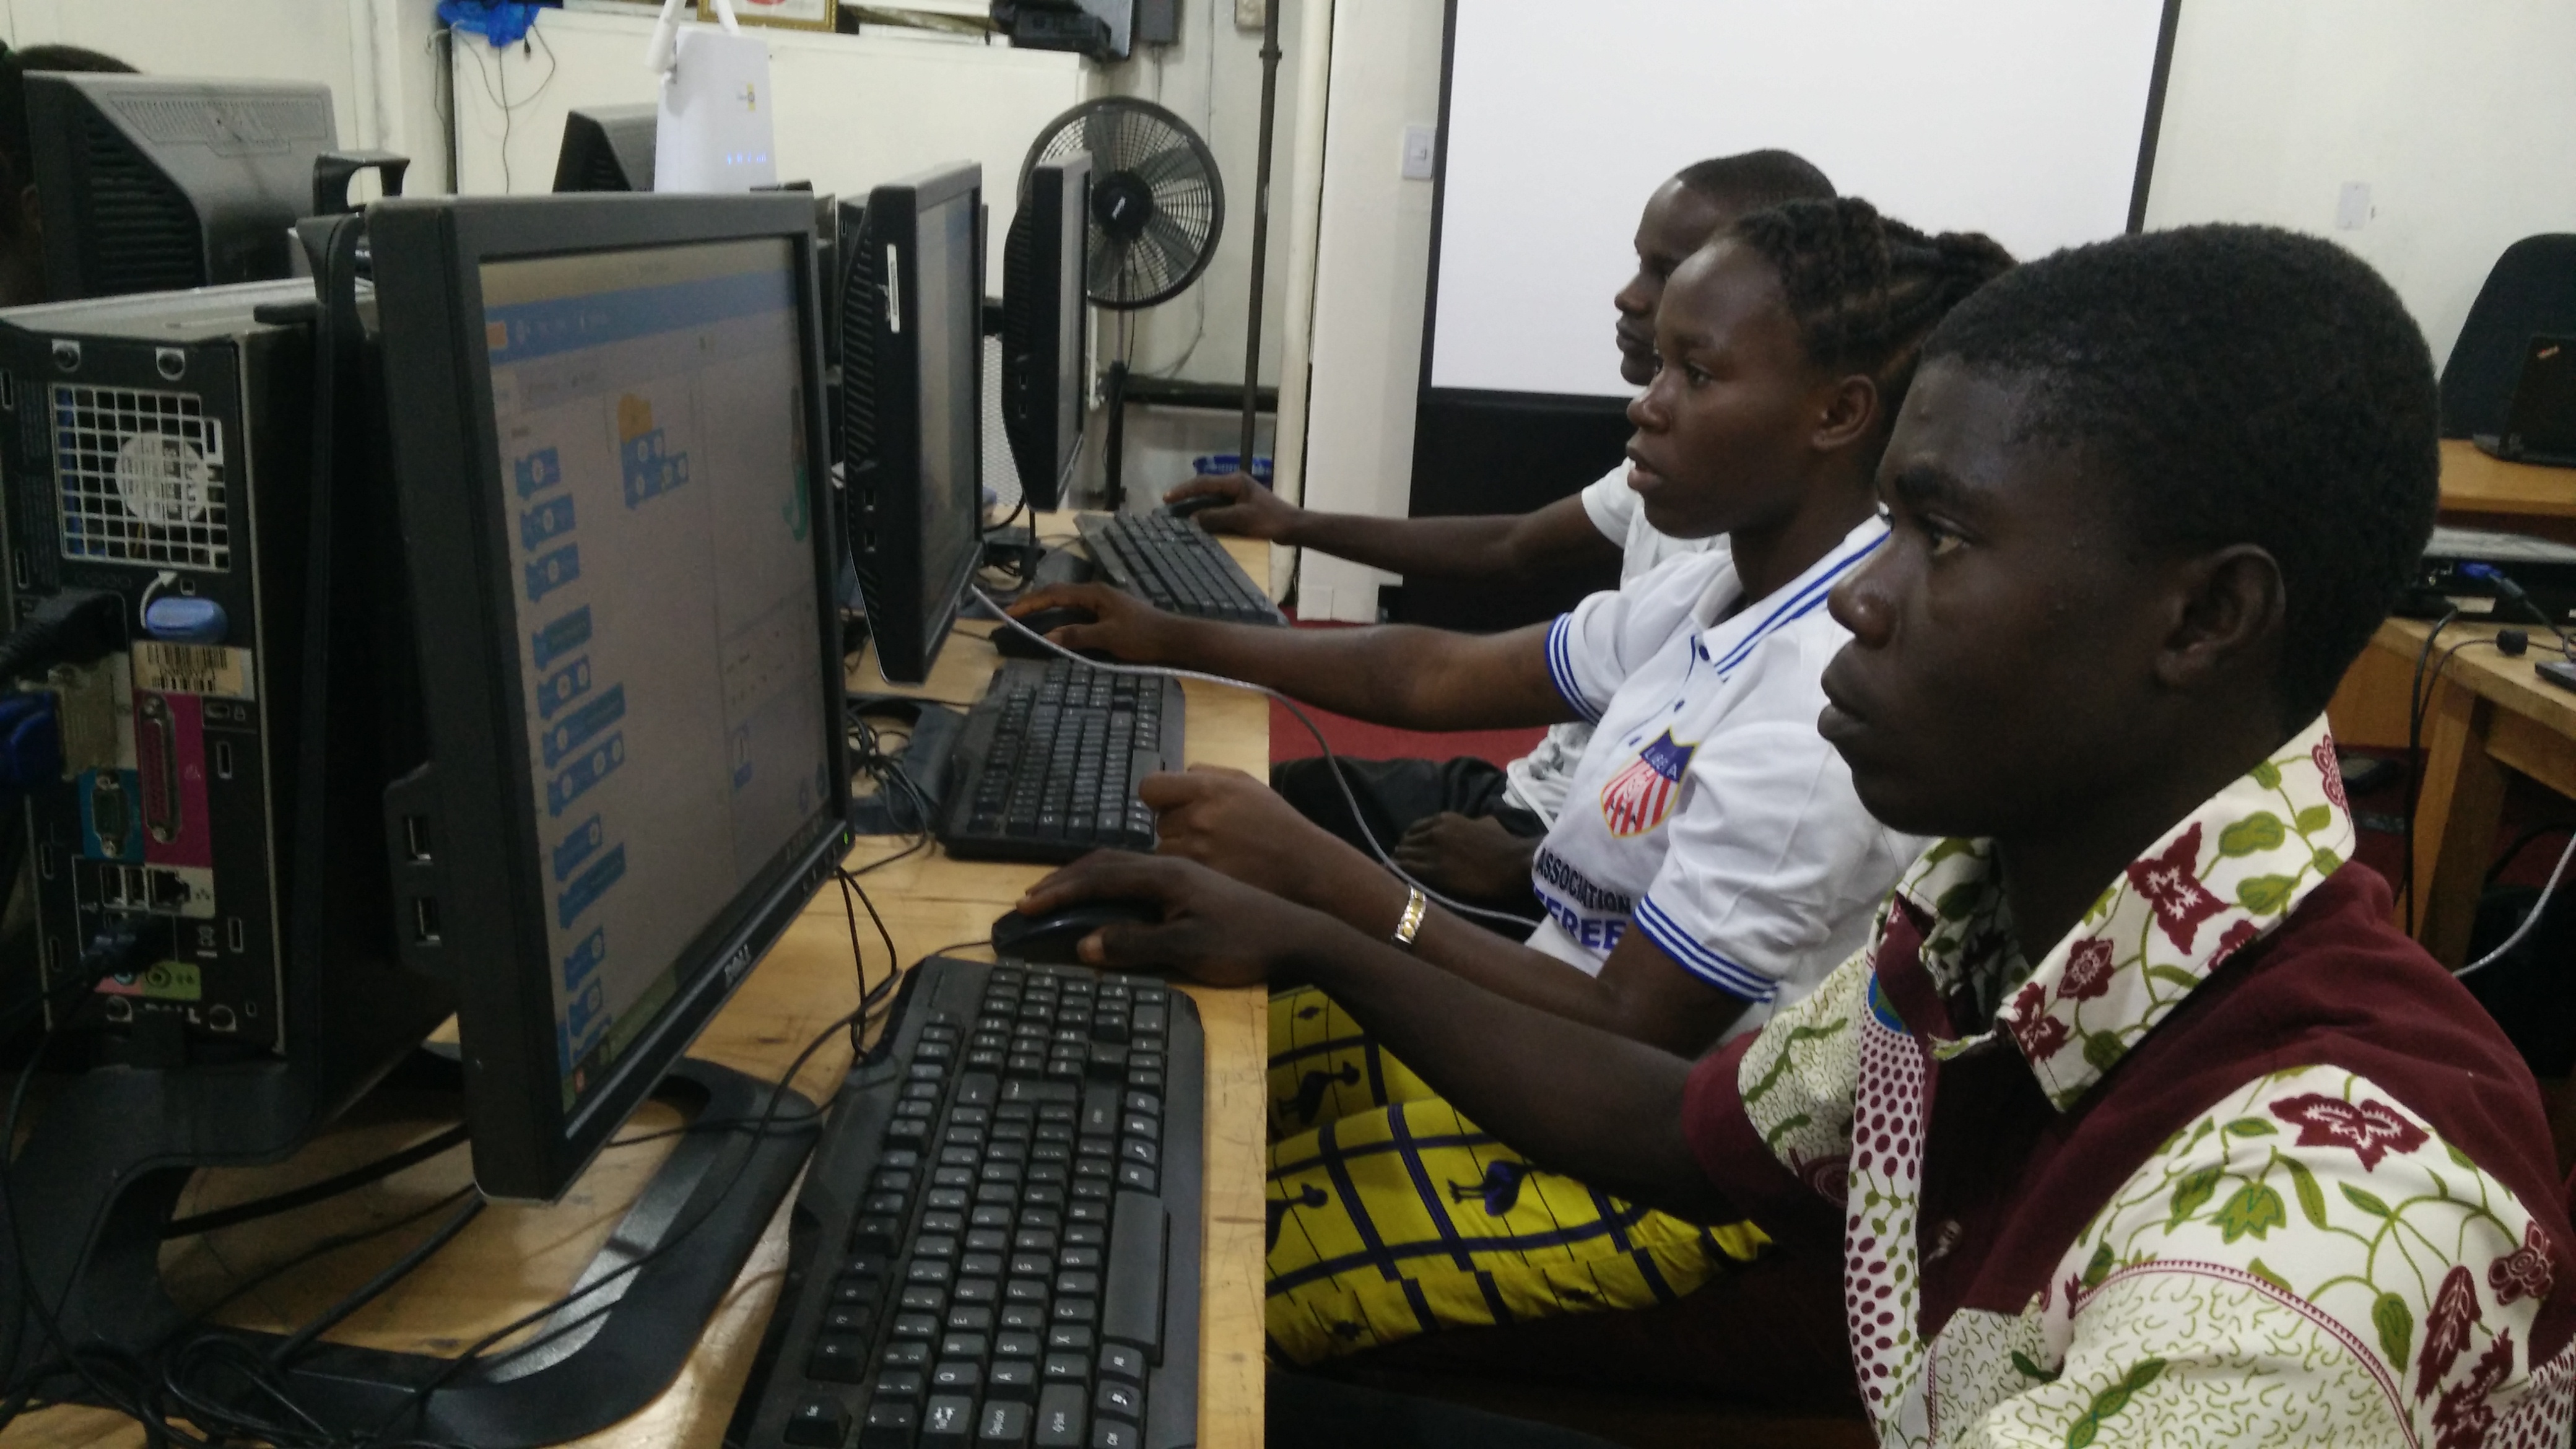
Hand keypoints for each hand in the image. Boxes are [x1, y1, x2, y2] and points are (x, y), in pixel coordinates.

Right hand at [1005, 582, 1184, 662]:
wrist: (1175, 639)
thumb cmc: (1143, 636)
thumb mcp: (1108, 637)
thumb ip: (1078, 635)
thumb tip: (1048, 637)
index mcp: (1095, 593)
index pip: (1054, 593)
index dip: (1030, 602)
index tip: (1010, 611)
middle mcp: (1097, 594)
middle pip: (1059, 596)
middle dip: (1035, 604)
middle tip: (1014, 615)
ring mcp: (1104, 604)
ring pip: (1069, 605)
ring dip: (1049, 612)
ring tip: (1029, 621)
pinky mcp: (1110, 616)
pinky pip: (1079, 614)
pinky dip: (1064, 620)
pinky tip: (1058, 630)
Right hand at [1017, 852, 1348, 986]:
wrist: (1299, 934)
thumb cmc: (1244, 942)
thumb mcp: (1187, 949)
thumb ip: (1136, 945)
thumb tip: (1084, 944)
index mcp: (1165, 875)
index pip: (1100, 877)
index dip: (1061, 891)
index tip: (1027, 905)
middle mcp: (1171, 867)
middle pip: (1106, 863)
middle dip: (1065, 880)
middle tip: (1030, 899)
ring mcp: (1184, 875)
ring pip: (1123, 866)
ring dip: (1087, 879)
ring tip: (1059, 894)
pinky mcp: (1195, 887)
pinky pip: (1139, 876)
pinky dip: (1111, 884)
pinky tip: (1109, 898)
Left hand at [1141, 766, 1385, 909]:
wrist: (1304, 864)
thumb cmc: (1276, 821)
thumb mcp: (1246, 783)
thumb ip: (1207, 773)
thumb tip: (1177, 775)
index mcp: (1207, 788)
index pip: (1150, 788)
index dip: (1158, 796)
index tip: (1169, 804)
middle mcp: (1198, 818)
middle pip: (1159, 822)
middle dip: (1176, 827)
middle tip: (1205, 834)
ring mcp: (1198, 853)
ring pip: (1164, 850)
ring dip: (1180, 852)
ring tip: (1210, 855)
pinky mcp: (1202, 880)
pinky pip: (1176, 873)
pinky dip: (1188, 872)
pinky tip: (1211, 871)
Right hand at [1164, 473, 1301, 540]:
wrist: (1292, 527)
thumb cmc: (1269, 520)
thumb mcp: (1240, 518)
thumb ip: (1215, 517)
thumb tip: (1193, 518)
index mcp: (1234, 482)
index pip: (1203, 483)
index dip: (1183, 490)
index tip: (1167, 498)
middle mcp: (1235, 485)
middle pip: (1205, 488)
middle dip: (1186, 497)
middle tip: (1168, 506)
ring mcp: (1239, 495)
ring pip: (1211, 499)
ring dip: (1196, 506)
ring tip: (1179, 515)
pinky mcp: (1242, 507)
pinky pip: (1219, 508)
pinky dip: (1208, 514)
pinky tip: (1199, 523)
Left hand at [1394, 813, 1541, 907]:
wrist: (1514, 862)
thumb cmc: (1504, 844)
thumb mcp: (1485, 823)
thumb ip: (1470, 823)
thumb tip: (1472, 825)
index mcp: (1444, 819)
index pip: (1414, 829)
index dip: (1410, 842)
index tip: (1410, 852)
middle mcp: (1434, 831)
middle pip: (1405, 843)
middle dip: (1402, 854)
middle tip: (1402, 867)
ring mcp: (1432, 851)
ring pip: (1402, 856)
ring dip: (1399, 866)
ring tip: (1397, 877)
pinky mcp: (1434, 871)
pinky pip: (1406, 870)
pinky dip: (1400, 875)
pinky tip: (1398, 883)